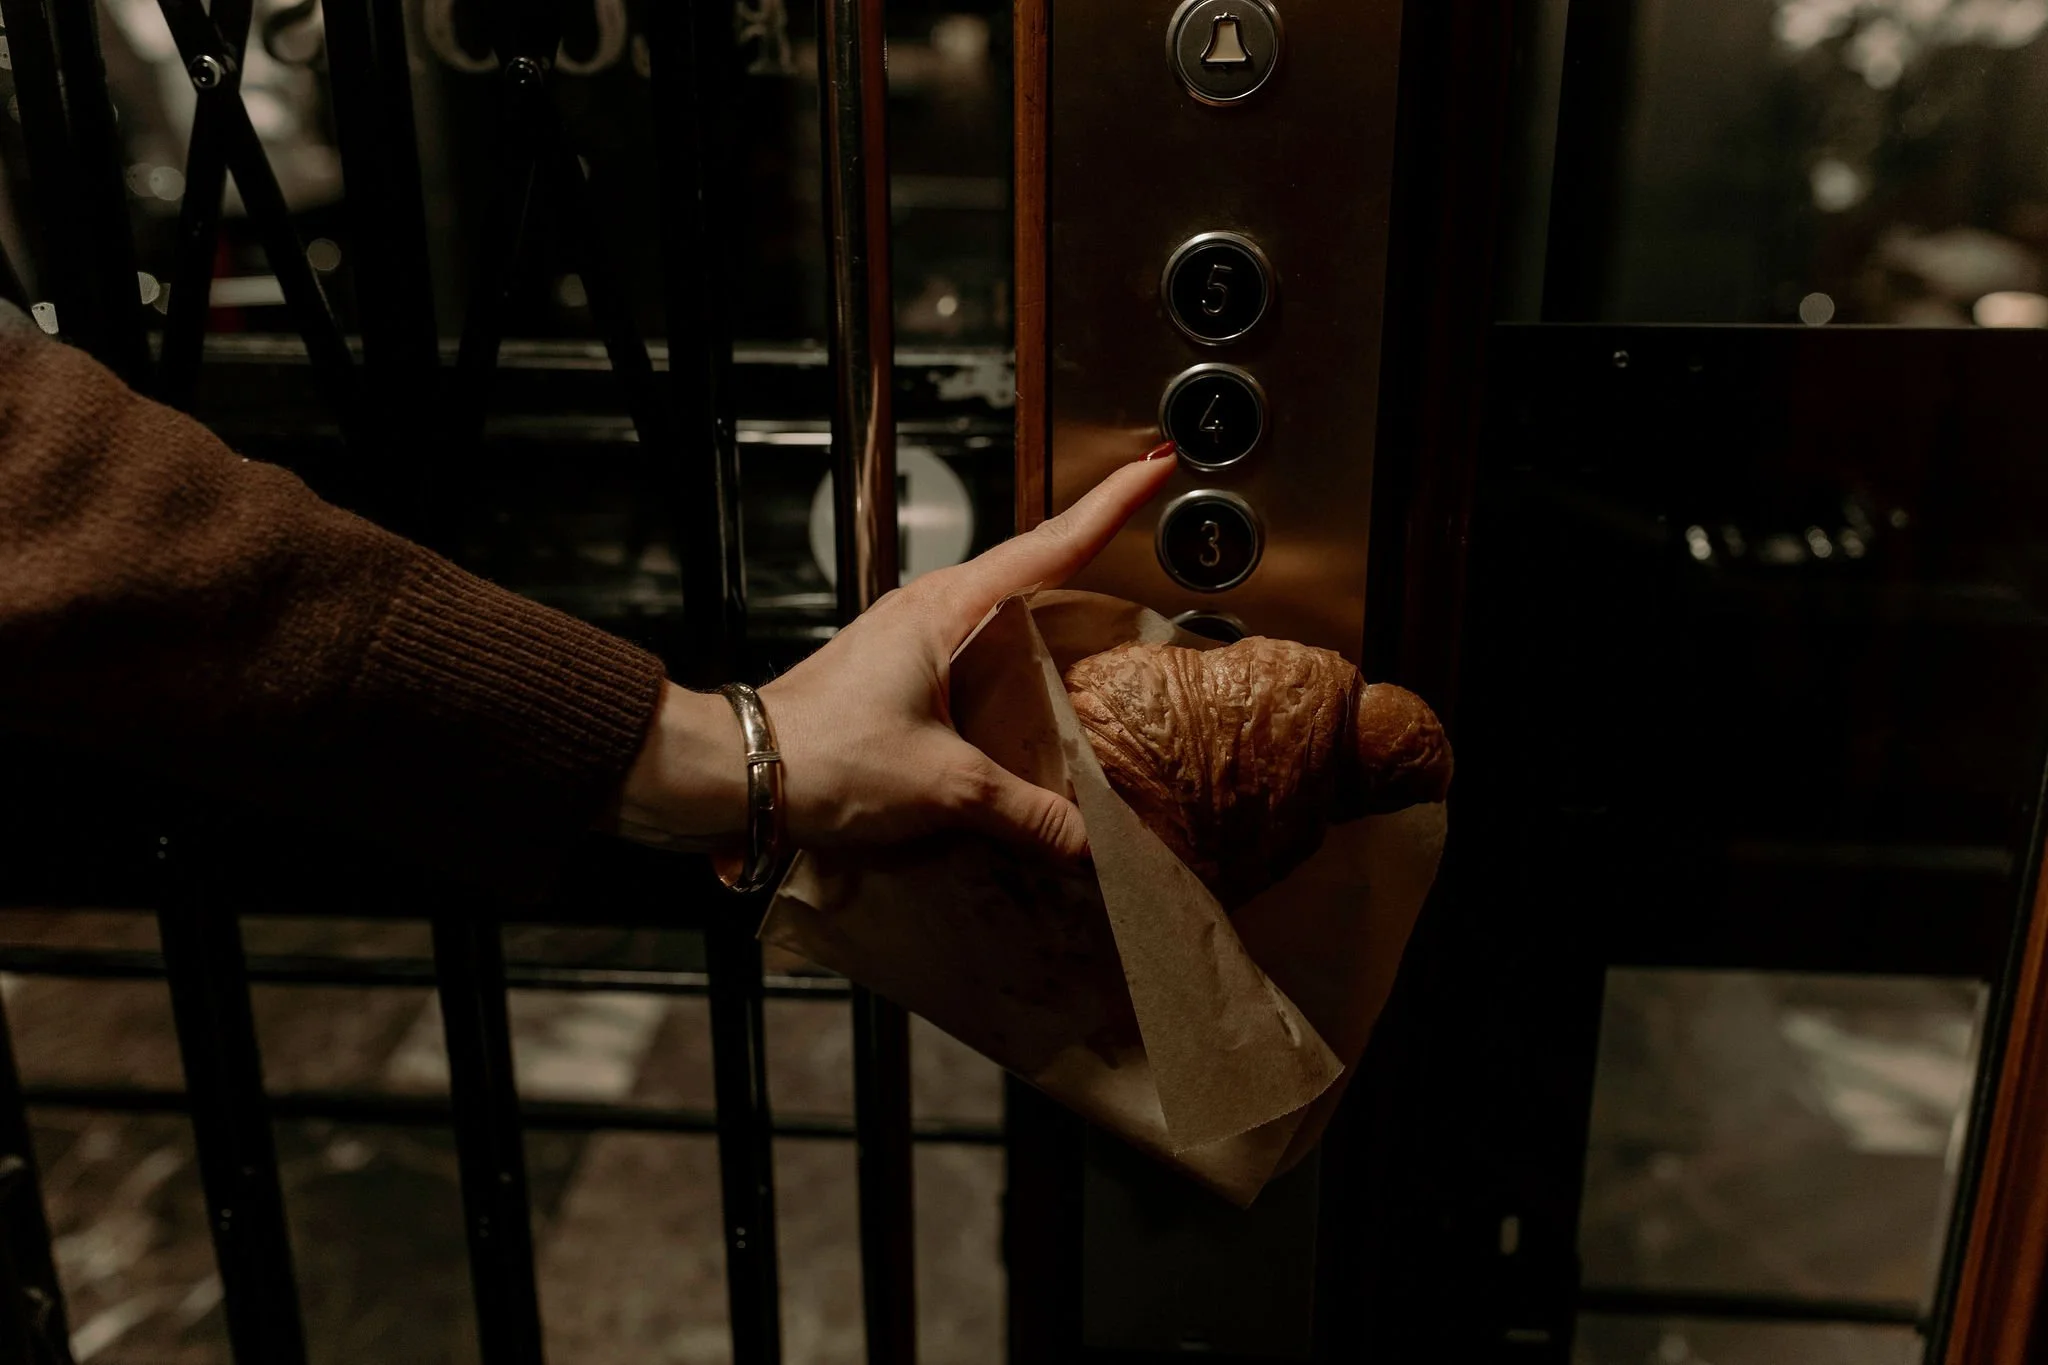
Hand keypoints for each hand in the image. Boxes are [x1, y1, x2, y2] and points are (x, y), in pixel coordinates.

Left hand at [615, 446, 1175, 861]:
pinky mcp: (898, 678)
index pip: (1049, 545)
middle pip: (1031, 572)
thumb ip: (1025, 812)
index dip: (1109, 506)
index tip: (1154, 465)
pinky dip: (1015, 672)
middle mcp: (930, 612)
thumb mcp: (943, 787)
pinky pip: (975, 661)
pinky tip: (1035, 709)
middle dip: (1090, 555)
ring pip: (1002, 621)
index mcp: (948, 610)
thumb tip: (1089, 842)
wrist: (738, 774)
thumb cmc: (825, 758)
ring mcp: (910, 642)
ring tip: (1106, 632)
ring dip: (1052, 621)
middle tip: (1144, 540)